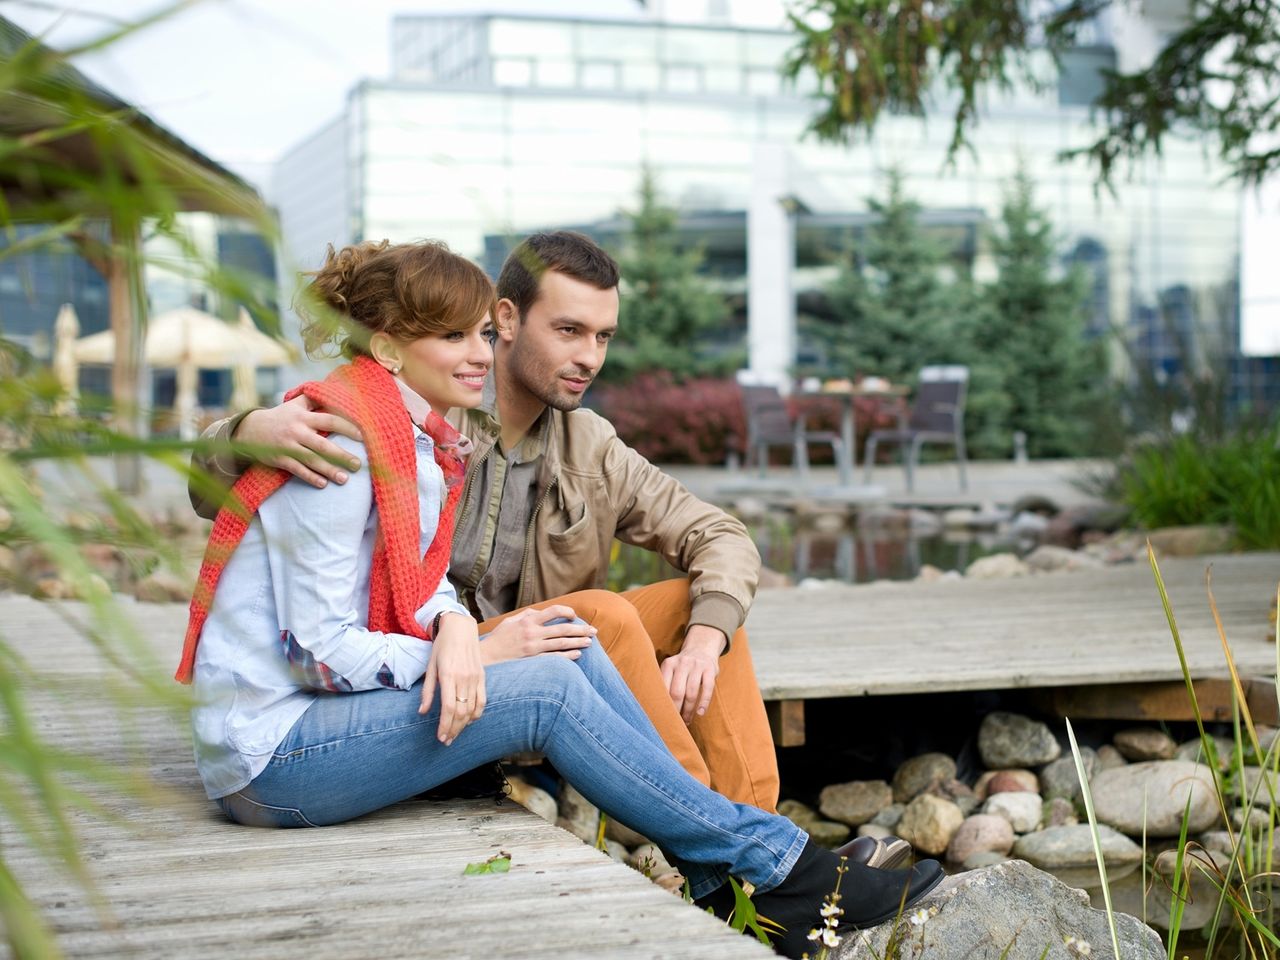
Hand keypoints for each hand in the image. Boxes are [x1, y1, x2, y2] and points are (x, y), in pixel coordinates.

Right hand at [234, 396, 362, 487]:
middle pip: (323, 444)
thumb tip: (338, 393)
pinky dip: (310, 477)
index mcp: (303, 416)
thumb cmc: (281, 416)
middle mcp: (297, 431)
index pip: (329, 420)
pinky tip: (323, 484)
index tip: (362, 435)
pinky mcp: (280, 459)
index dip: (347, 427)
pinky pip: (297, 470)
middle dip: (342, 455)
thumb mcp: (296, 404)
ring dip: (329, 470)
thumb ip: (315, 400)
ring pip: (312, 460)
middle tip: (358, 464)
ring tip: (344, 479)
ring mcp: (288, 446)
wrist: (250, 429)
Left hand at [419, 613, 484, 744]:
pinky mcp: (482, 677)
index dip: (445, 725)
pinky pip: (482, 701)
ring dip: (464, 725)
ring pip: (472, 709)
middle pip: (461, 712)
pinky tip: (468, 721)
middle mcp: (464, 678)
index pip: (448, 708)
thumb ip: (427, 691)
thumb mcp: (430, 666)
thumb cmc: (442, 647)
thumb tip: (423, 712)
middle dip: (454, 729)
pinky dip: (476, 714)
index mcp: (448, 675)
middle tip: (446, 741)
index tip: (440, 737)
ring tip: (455, 734)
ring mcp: (475, 678)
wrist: (461, 629)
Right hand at [479, 605, 595, 665]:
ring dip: (578, 642)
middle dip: (581, 629)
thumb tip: (542, 612)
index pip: (553, 611)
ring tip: (589, 642)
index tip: (574, 615)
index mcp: (528, 620)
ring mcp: (533, 647)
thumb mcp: (511, 621)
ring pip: (562, 643)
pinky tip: (577, 655)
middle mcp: (532, 632)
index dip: (567, 611)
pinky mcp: (533, 660)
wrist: (486, 657)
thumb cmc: (499, 638)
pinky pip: (555, 657)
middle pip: (563, 629)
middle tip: (594, 631)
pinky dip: (568, 656)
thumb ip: (527, 615)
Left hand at [661, 625, 724, 722]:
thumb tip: (654, 708)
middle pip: (676, 692)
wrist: (702, 648)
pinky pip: (707, 688)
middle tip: (675, 723)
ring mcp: (697, 665)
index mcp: (668, 664)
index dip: (663, 704)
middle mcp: (682, 663)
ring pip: (691, 692)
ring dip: (688, 710)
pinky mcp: (710, 669)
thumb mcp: (671, 669)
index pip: (663, 688)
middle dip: (675, 710)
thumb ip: (664, 683)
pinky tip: (700, 713)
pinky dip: (704, 702)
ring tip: (687, 721)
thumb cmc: (682, 667)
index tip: (662, 718)